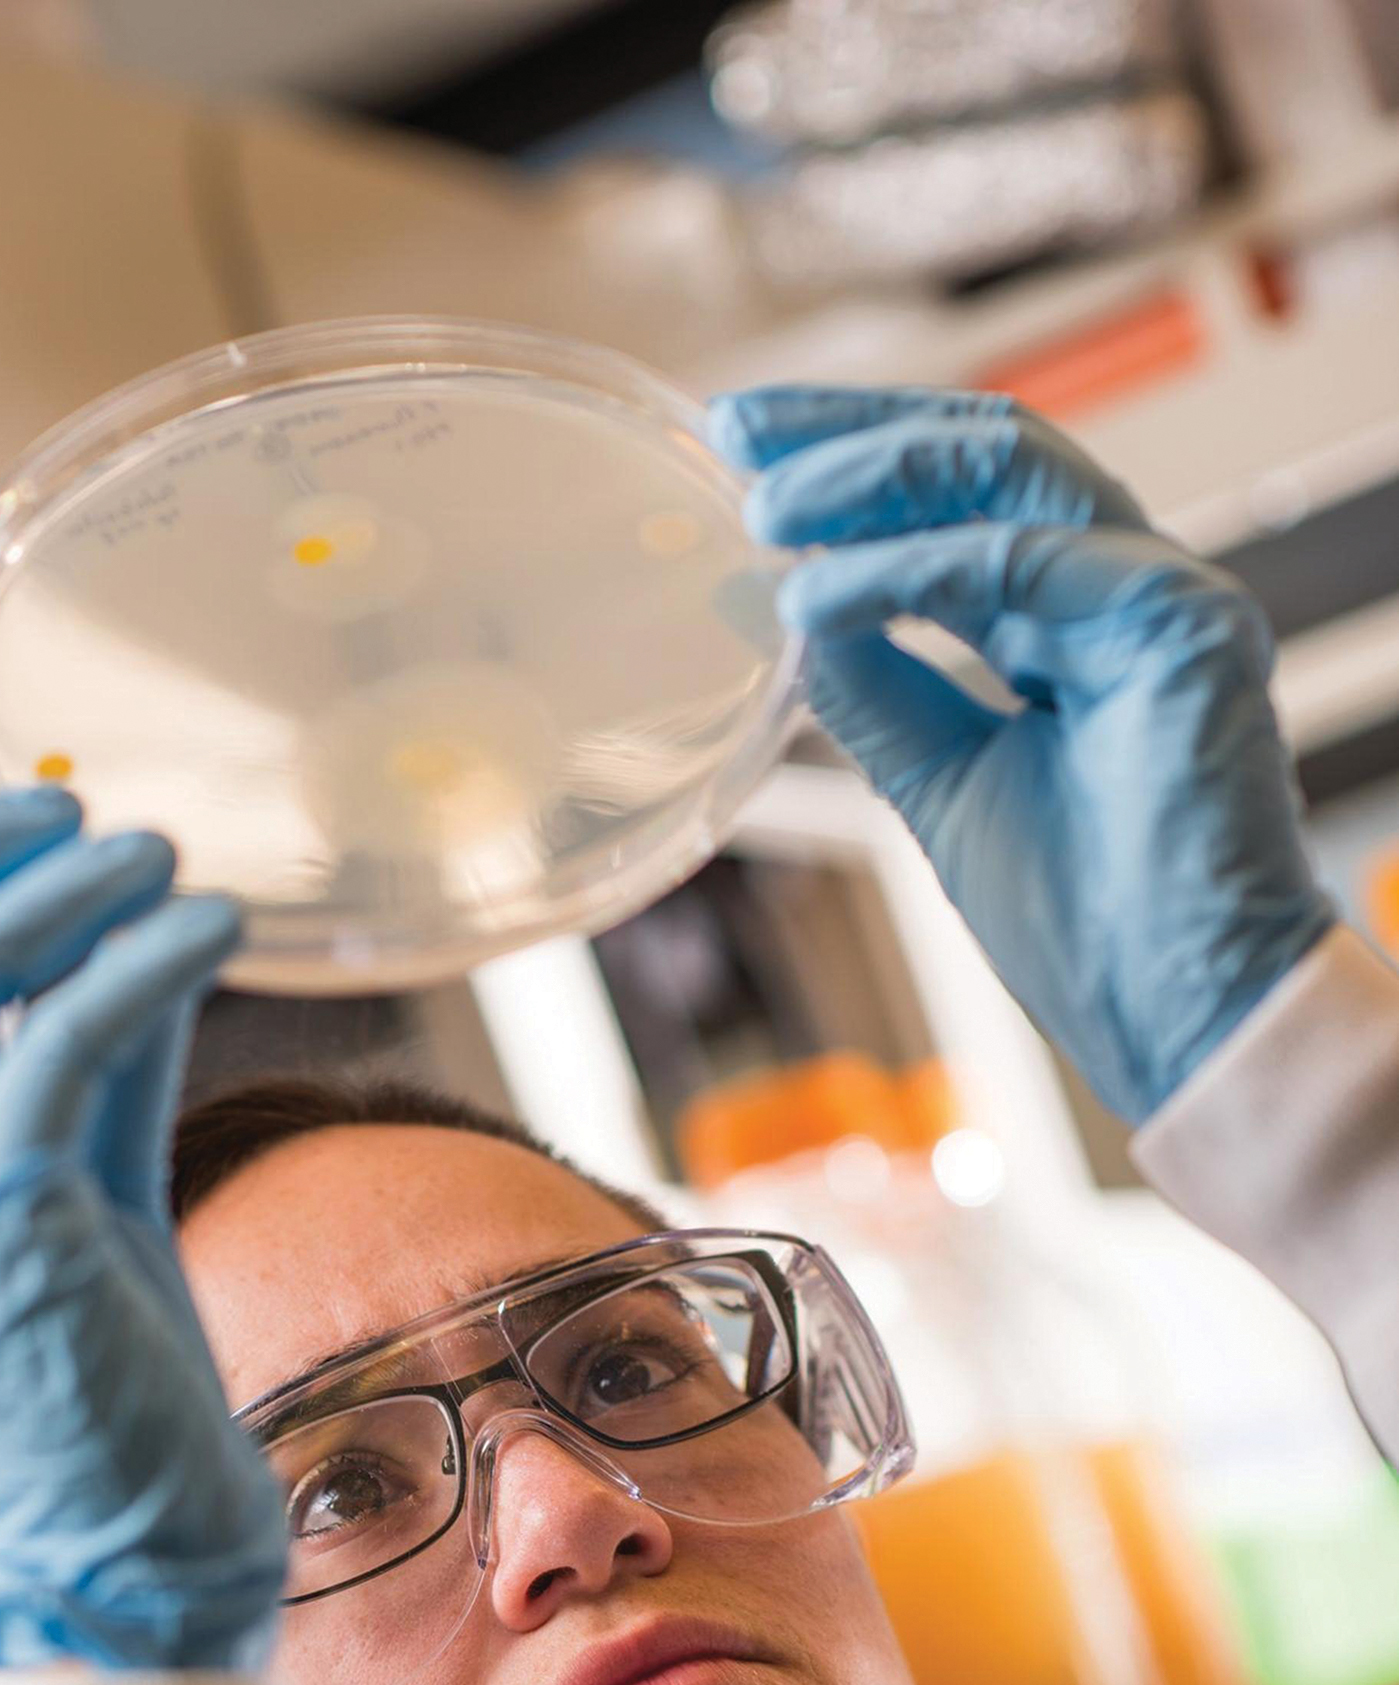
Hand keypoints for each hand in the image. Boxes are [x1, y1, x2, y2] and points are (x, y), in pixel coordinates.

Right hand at [0, 767, 286, 1669]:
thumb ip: (94, 1071)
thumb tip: (139, 932)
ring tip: (161, 850)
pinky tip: (215, 926)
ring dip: (64, 891)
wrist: (131, 1544)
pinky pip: (63, 1037)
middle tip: (64, 804)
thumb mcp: (87, 1196)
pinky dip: (142, 961)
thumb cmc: (112, 1382)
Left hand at [708, 385, 1334, 1122]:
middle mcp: (1121, 587)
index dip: (852, 466)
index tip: (747, 459)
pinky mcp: (1183, 620)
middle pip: (983, 452)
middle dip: (851, 433)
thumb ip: (881, 693)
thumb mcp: (943, 784)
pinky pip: (1021, 562)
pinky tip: (818, 596)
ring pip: (1007, 471)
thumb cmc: (1085, 925)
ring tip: (767, 510)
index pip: (959, 498)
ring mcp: (1160, 593)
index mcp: (1073, 621)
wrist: (1173, 1013)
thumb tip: (786, 611)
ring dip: (870, 478)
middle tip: (740, 432)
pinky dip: (905, 572)